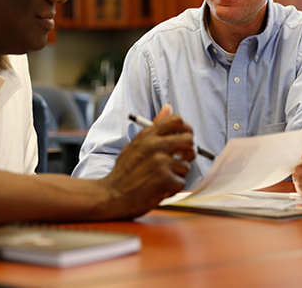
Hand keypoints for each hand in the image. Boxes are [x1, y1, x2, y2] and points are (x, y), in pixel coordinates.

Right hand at [102, 104, 194, 218]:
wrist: (113, 194)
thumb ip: (154, 126)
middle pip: (188, 139)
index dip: (185, 129)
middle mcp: (155, 145)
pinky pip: (181, 182)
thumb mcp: (136, 143)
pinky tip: (160, 188)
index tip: (183, 138)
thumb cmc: (125, 170)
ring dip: (177, 174)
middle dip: (189, 151)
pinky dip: (172, 188)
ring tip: (163, 177)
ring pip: (186, 165)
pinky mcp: (165, 179)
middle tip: (181, 159)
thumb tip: (169, 107)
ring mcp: (161, 162)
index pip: (177, 120)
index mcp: (148, 134)